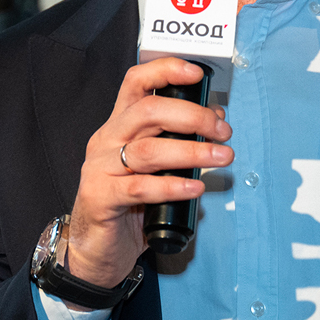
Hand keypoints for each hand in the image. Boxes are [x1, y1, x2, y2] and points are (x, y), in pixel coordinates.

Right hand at [67, 57, 231, 288]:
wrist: (97, 248)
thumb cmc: (129, 204)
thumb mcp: (157, 167)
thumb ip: (180, 142)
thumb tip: (216, 120)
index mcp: (120, 125)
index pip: (136, 83)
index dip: (165, 71)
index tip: (197, 74)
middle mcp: (106, 140)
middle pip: (147, 112)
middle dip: (192, 116)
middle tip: (223, 131)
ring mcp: (100, 168)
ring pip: (148, 150)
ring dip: (191, 151)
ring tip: (221, 157)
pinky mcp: (101, 198)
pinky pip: (140, 188)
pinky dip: (172, 186)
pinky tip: (195, 188)